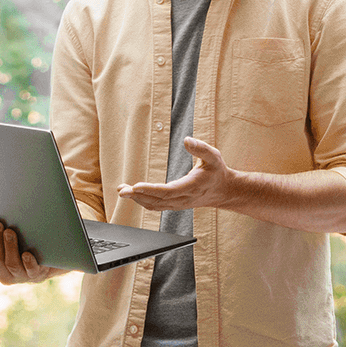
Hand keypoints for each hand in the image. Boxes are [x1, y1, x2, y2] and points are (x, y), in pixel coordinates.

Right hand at [0, 218, 66, 283]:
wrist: (40, 266)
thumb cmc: (12, 255)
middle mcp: (1, 276)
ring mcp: (18, 276)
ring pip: (10, 263)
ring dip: (9, 246)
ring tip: (9, 230)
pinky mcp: (34, 275)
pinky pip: (30, 270)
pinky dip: (28, 262)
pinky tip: (26, 254)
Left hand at [119, 137, 236, 211]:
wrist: (223, 191)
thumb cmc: (217, 172)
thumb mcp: (213, 156)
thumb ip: (200, 148)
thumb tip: (186, 140)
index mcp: (191, 187)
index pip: (168, 191)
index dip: (151, 190)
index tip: (136, 186)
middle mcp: (183, 198)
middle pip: (157, 201)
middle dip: (137, 196)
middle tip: (121, 190)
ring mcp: (178, 204)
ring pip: (154, 205)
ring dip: (137, 199)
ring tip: (122, 190)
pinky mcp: (175, 205)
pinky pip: (156, 206)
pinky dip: (143, 201)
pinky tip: (134, 194)